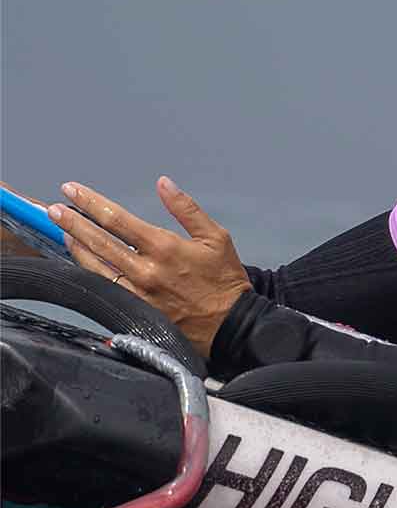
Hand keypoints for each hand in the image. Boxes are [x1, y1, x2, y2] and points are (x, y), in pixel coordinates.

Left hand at [47, 177, 250, 355]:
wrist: (231, 324)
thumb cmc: (224, 280)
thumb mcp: (216, 237)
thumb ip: (186, 208)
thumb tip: (164, 184)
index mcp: (165, 247)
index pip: (117, 219)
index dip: (91, 203)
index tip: (73, 190)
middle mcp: (146, 269)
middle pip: (99, 241)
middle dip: (72, 222)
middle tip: (54, 209)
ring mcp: (137, 291)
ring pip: (95, 265)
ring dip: (75, 245)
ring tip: (62, 231)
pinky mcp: (134, 309)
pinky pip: (103, 286)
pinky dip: (87, 270)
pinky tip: (80, 259)